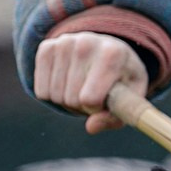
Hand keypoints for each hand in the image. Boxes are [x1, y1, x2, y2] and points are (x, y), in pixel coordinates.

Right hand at [33, 32, 147, 133]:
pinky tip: (67, 81)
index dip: (96, 108)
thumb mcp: (129, 98)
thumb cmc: (121, 79)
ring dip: (67, 101)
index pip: (90, 99)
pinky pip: (41, 90)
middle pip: (71, 99)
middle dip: (81, 105)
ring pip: (54, 95)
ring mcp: (64, 42)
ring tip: (82, 87)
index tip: (104, 100)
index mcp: (113, 53)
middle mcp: (87, 43)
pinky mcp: (46, 47)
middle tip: (93, 94)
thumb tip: (91, 127)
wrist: (108, 50)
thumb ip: (115, 117)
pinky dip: (52, 94)